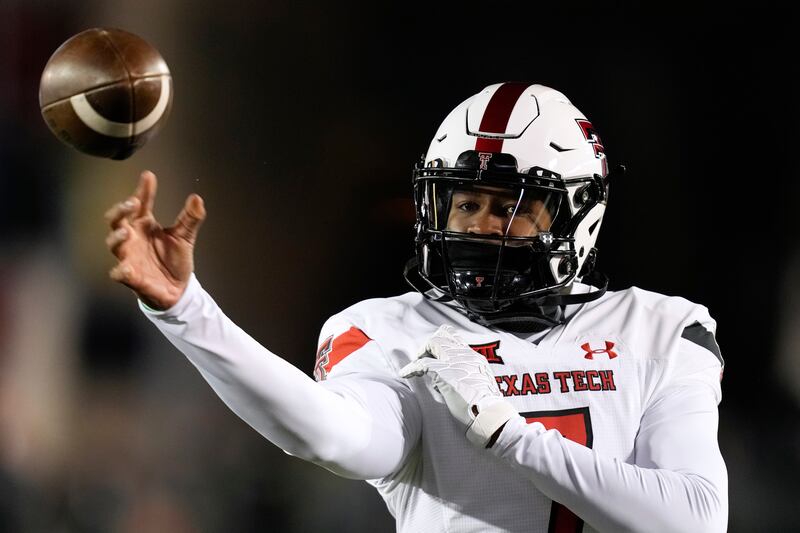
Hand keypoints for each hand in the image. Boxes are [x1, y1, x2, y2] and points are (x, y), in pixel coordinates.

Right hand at [105, 170, 205, 309]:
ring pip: (114, 244)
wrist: (178, 289)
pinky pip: (119, 274)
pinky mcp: (131, 277)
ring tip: (126, 232)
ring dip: (117, 237)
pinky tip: (125, 267)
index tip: (149, 176)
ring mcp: (129, 256)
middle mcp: (133, 238)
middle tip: (133, 203)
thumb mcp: (185, 237)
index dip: (143, 190)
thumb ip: (191, 218)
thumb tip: (197, 198)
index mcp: (144, 225)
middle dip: (121, 210)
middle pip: (117, 220)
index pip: (140, 203)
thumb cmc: (175, 260)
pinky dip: (120, 271)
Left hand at [400, 325, 517, 446]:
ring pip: (433, 343)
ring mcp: (455, 362)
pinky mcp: (445, 372)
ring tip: (415, 367)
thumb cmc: (485, 407)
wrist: (490, 415)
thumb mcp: (480, 385)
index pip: (456, 338)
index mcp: (475, 358)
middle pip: (443, 334)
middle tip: (423, 358)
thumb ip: (469, 377)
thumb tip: (454, 379)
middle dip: (430, 344)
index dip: (442, 342)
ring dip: (421, 354)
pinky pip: (422, 364)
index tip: (435, 354)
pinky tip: (405, 375)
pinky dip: (411, 368)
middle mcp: (466, 355)